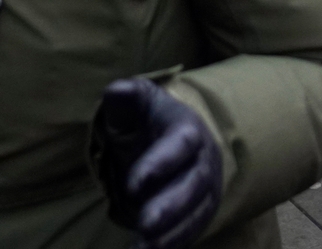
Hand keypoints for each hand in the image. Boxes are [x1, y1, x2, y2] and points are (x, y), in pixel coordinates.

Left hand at [94, 79, 221, 248]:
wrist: (167, 142)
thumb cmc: (146, 122)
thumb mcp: (135, 106)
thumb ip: (126, 99)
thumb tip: (117, 90)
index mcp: (186, 129)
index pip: (180, 144)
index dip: (160, 164)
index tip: (134, 184)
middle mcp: (202, 160)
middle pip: (193, 184)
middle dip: (171, 206)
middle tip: (145, 224)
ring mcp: (204, 189)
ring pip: (195, 212)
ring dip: (172, 233)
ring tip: (145, 248)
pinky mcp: (199, 212)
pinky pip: (191, 231)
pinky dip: (173, 243)